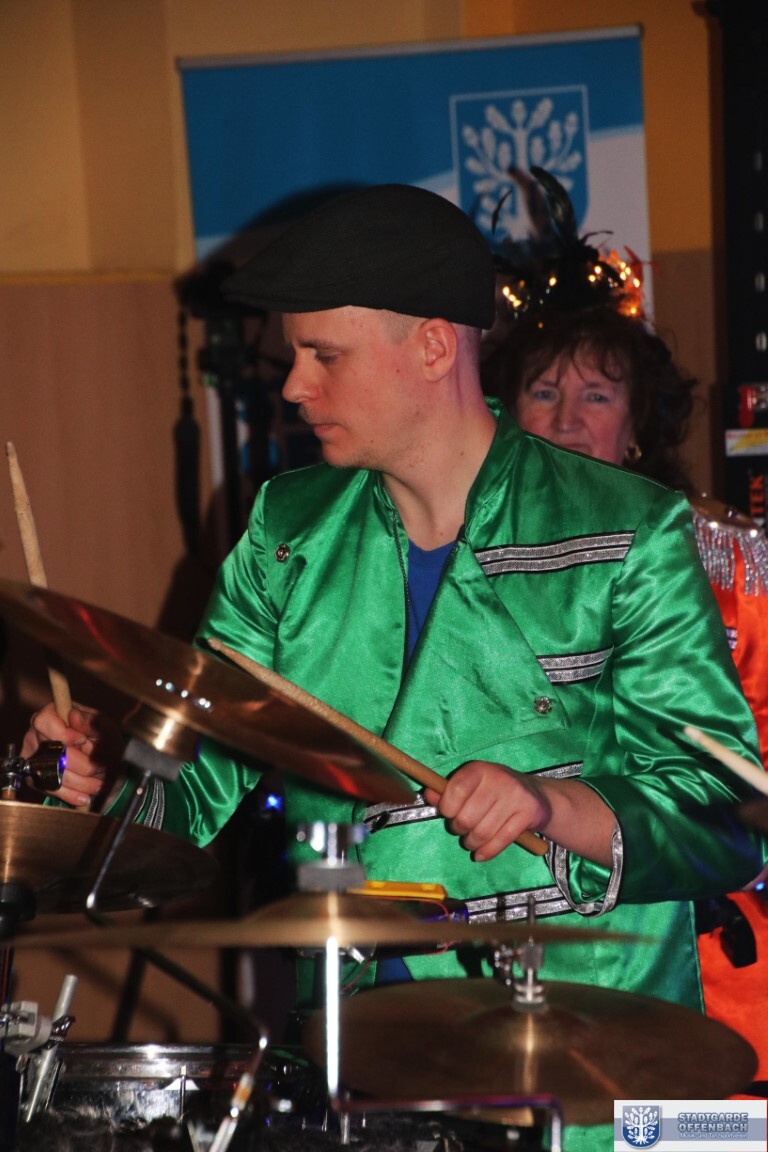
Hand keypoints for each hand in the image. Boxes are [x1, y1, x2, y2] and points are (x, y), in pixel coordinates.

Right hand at [21, 702, 122, 809]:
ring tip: (98, 784)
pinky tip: (85, 796)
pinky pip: (49, 789)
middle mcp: (36, 734)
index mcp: (52, 714)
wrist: (104, 766)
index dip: (63, 734)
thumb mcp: (106, 729)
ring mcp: (32, 756)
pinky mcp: (33, 777)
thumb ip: (93, 723)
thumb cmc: (104, 741)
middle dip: (82, 764)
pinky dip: (70, 794)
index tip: (82, 740)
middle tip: (101, 769)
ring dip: (80, 782)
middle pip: (52, 753)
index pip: (44, 721)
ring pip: (53, 774)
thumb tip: (74, 715)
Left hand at [424, 759, 615, 865]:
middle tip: (462, 829)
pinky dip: (487, 852)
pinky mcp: (528, 813)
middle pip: (466, 817)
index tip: (448, 814)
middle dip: (459, 829)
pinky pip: (501, 841)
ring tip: (471, 841)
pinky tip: (480, 854)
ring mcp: (515, 796)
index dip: (446, 808)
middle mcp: (498, 779)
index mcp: (479, 769)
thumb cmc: (496, 791)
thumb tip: (428, 794)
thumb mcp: (473, 785)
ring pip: (482, 832)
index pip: (455, 790)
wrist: (536, 795)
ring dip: (472, 843)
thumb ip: (448, 790)